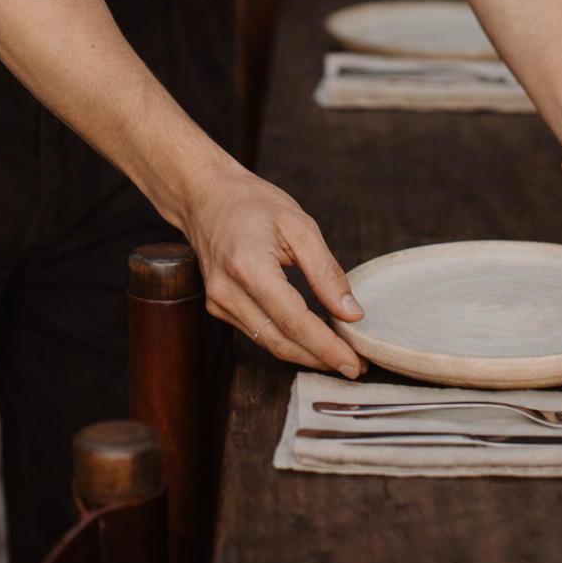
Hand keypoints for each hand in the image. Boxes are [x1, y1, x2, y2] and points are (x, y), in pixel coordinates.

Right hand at [179, 155, 367, 374]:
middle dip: (320, 359)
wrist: (205, 195)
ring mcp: (218, 302)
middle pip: (280, 341)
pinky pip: (257, 332)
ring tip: (340, 356)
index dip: (326, 347)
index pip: (294, 321)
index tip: (355, 362)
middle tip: (356, 367)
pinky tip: (310, 339)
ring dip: (305, 354)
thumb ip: (326, 272)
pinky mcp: (218, 306)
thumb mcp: (299, 225)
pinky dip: (286, 340)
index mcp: (249, 266)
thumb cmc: (253, 203)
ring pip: (268, 343)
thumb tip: (351, 313)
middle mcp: (227, 291)